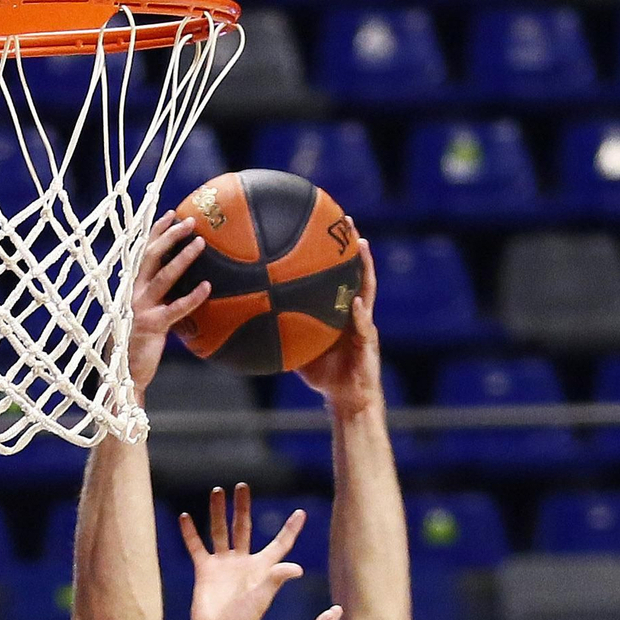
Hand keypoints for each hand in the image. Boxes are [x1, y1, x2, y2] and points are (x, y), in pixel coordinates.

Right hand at [128, 213, 209, 397]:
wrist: (124, 374)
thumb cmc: (136, 344)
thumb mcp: (144, 315)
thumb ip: (156, 297)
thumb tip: (179, 283)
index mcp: (130, 287)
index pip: (142, 252)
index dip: (156, 231)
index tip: (171, 214)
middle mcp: (132, 292)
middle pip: (151, 256)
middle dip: (170, 235)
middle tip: (190, 221)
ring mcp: (140, 308)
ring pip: (164, 276)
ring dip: (183, 257)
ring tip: (201, 243)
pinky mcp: (152, 325)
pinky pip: (176, 308)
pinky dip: (193, 297)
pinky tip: (208, 288)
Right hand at [181, 482, 303, 619]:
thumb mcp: (261, 598)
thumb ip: (276, 579)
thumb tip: (297, 568)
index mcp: (262, 568)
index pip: (280, 543)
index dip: (291, 529)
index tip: (301, 513)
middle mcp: (243, 562)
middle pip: (244, 527)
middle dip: (243, 507)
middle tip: (242, 486)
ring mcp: (223, 565)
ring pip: (220, 532)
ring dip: (218, 512)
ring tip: (216, 491)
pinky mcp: (205, 571)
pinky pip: (197, 547)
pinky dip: (190, 533)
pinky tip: (185, 517)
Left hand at [295, 230, 384, 422]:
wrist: (348, 400)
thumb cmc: (325, 377)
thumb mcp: (298, 352)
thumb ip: (282, 336)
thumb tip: (250, 327)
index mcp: (342, 312)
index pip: (340, 276)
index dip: (336, 253)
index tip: (327, 227)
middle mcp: (356, 312)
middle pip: (357, 272)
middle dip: (353, 246)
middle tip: (346, 220)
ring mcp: (365, 325)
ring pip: (368, 289)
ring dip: (365, 267)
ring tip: (360, 245)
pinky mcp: (369, 343)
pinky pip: (364, 325)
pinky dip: (359, 313)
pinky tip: (353, 300)